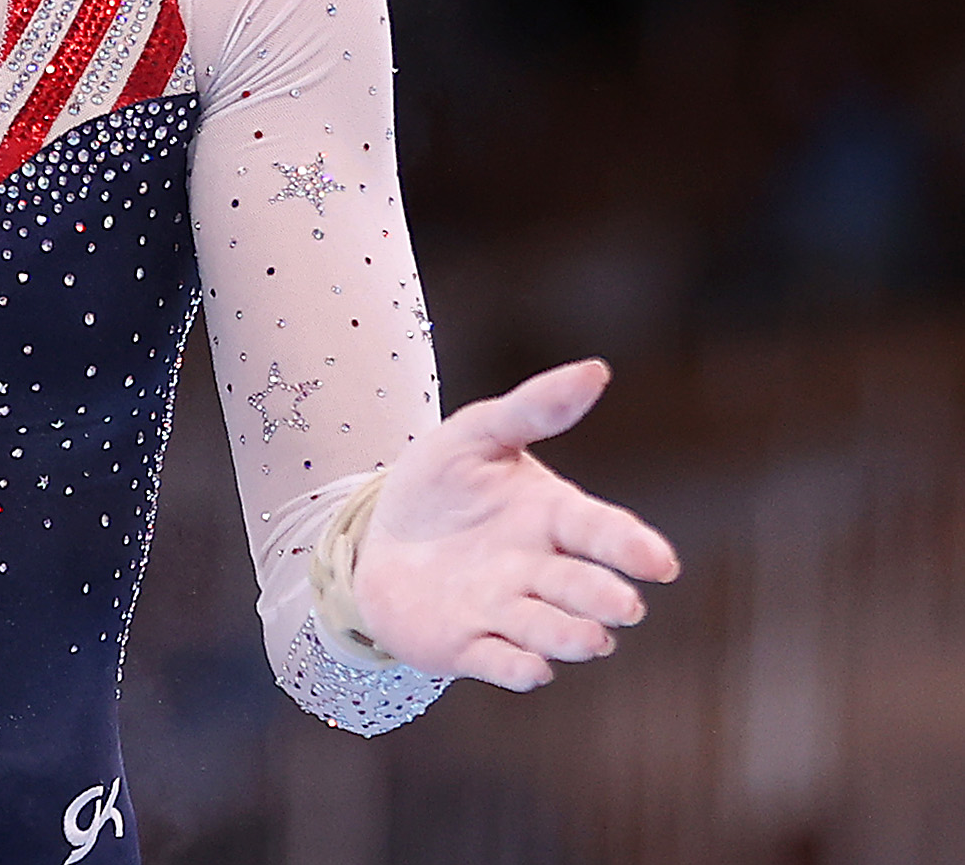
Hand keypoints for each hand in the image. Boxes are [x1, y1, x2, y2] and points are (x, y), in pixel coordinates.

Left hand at [353, 357, 681, 689]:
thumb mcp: (476, 435)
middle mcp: (541, 571)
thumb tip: (595, 370)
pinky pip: (500, 662)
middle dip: (602, 597)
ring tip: (591, 639)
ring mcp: (507, 612)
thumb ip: (533, 409)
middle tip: (621, 605)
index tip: (659, 562)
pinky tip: (531, 668)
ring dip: (570, 636)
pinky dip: (517, 667)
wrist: (379, 535)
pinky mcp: (471, 645)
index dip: (632, 548)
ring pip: (549, 631)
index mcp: (554, 518)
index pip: (602, 532)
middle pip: (582, 588)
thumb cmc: (441, 484)